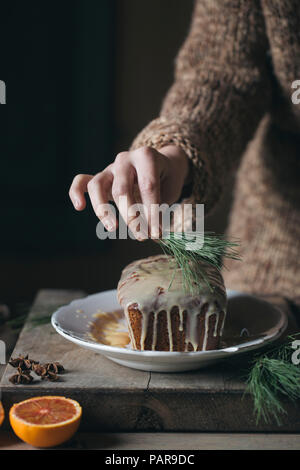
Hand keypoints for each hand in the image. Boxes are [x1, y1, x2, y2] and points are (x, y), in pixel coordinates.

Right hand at [69, 145, 189, 239]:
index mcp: (147, 157)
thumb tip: (154, 235)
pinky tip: (79, 206)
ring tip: (113, 228)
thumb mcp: (170, 191)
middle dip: (132, 216)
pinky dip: (76, 192)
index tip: (157, 233)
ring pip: (97, 185)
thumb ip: (161, 210)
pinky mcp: (99, 177)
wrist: (161, 165)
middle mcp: (125, 159)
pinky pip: (82, 181)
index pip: (148, 186)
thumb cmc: (166, 180)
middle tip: (142, 236)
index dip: (152, 212)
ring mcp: (110, 168)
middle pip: (121, 188)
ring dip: (103, 209)